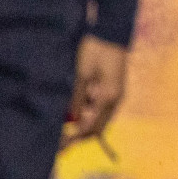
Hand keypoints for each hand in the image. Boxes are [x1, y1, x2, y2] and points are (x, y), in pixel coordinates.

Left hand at [61, 35, 127, 151]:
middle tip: (62, 140)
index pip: (92, 126)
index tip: (62, 145)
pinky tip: (78, 104)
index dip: (76, 137)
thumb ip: (76, 98)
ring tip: (67, 115)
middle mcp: (115, 99)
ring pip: (99, 117)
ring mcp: (116, 94)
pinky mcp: (113, 89)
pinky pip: (100, 107)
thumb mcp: (82, 75)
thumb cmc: (95, 51)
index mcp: (108, 97)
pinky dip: (88, 110)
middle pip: (98, 126)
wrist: (110, 33)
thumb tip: (69, 120)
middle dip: (81, 133)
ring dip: (84, 120)